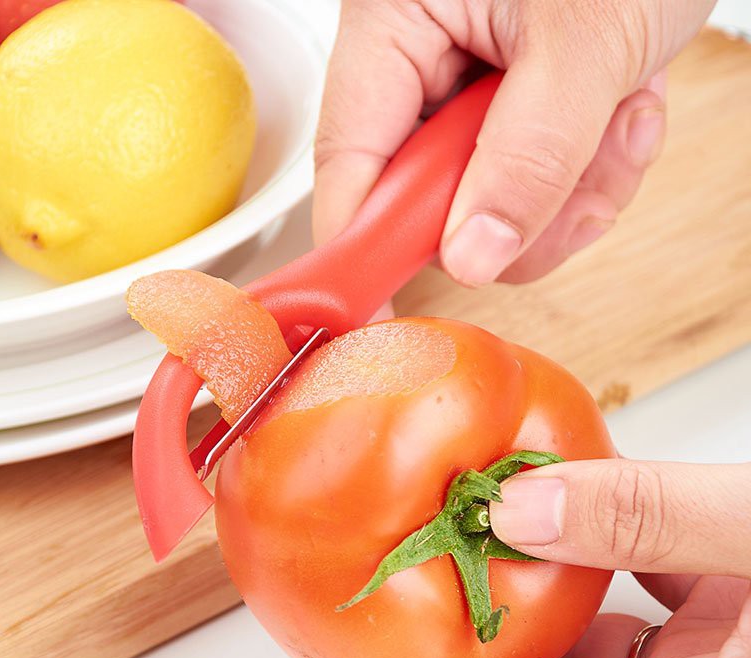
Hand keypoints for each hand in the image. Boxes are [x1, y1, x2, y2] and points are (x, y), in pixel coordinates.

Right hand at [314, 0, 714, 283]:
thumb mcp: (587, 42)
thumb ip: (530, 154)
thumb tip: (471, 254)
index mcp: (396, 21)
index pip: (349, 161)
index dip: (362, 246)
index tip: (378, 313)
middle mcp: (420, 64)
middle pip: (424, 200)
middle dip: (510, 214)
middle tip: (571, 186)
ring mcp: (465, 95)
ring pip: (488, 208)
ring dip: (566, 193)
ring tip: (618, 121)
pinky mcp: (510, 116)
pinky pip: (533, 190)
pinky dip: (588, 176)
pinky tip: (622, 115)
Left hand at [328, 460, 750, 657]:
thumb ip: (648, 516)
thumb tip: (523, 505)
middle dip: (471, 654)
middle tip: (392, 618)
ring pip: (597, 638)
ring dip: (532, 589)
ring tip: (466, 547)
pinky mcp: (738, 619)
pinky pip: (645, 589)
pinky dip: (600, 550)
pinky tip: (565, 510)